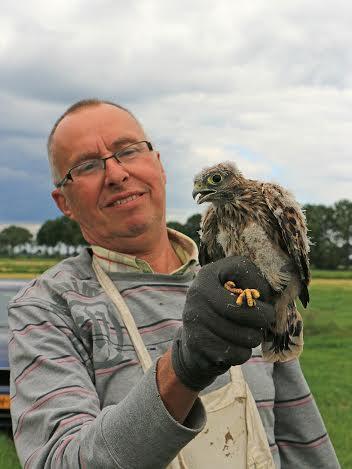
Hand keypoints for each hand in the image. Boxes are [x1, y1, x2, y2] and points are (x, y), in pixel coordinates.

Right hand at [171, 256, 274, 390]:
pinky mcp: (198, 344)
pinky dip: (242, 353)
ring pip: (246, 336)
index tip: (263, 297)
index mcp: (208, 274)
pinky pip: (238, 353)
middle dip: (263, 319)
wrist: (193, 342)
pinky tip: (234, 347)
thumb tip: (277, 299)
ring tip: (246, 334)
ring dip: (253, 338)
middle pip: (247, 310)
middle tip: (264, 321)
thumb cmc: (223, 311)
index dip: (261, 285)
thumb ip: (254, 287)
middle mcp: (198, 293)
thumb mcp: (233, 290)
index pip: (243, 270)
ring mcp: (195, 319)